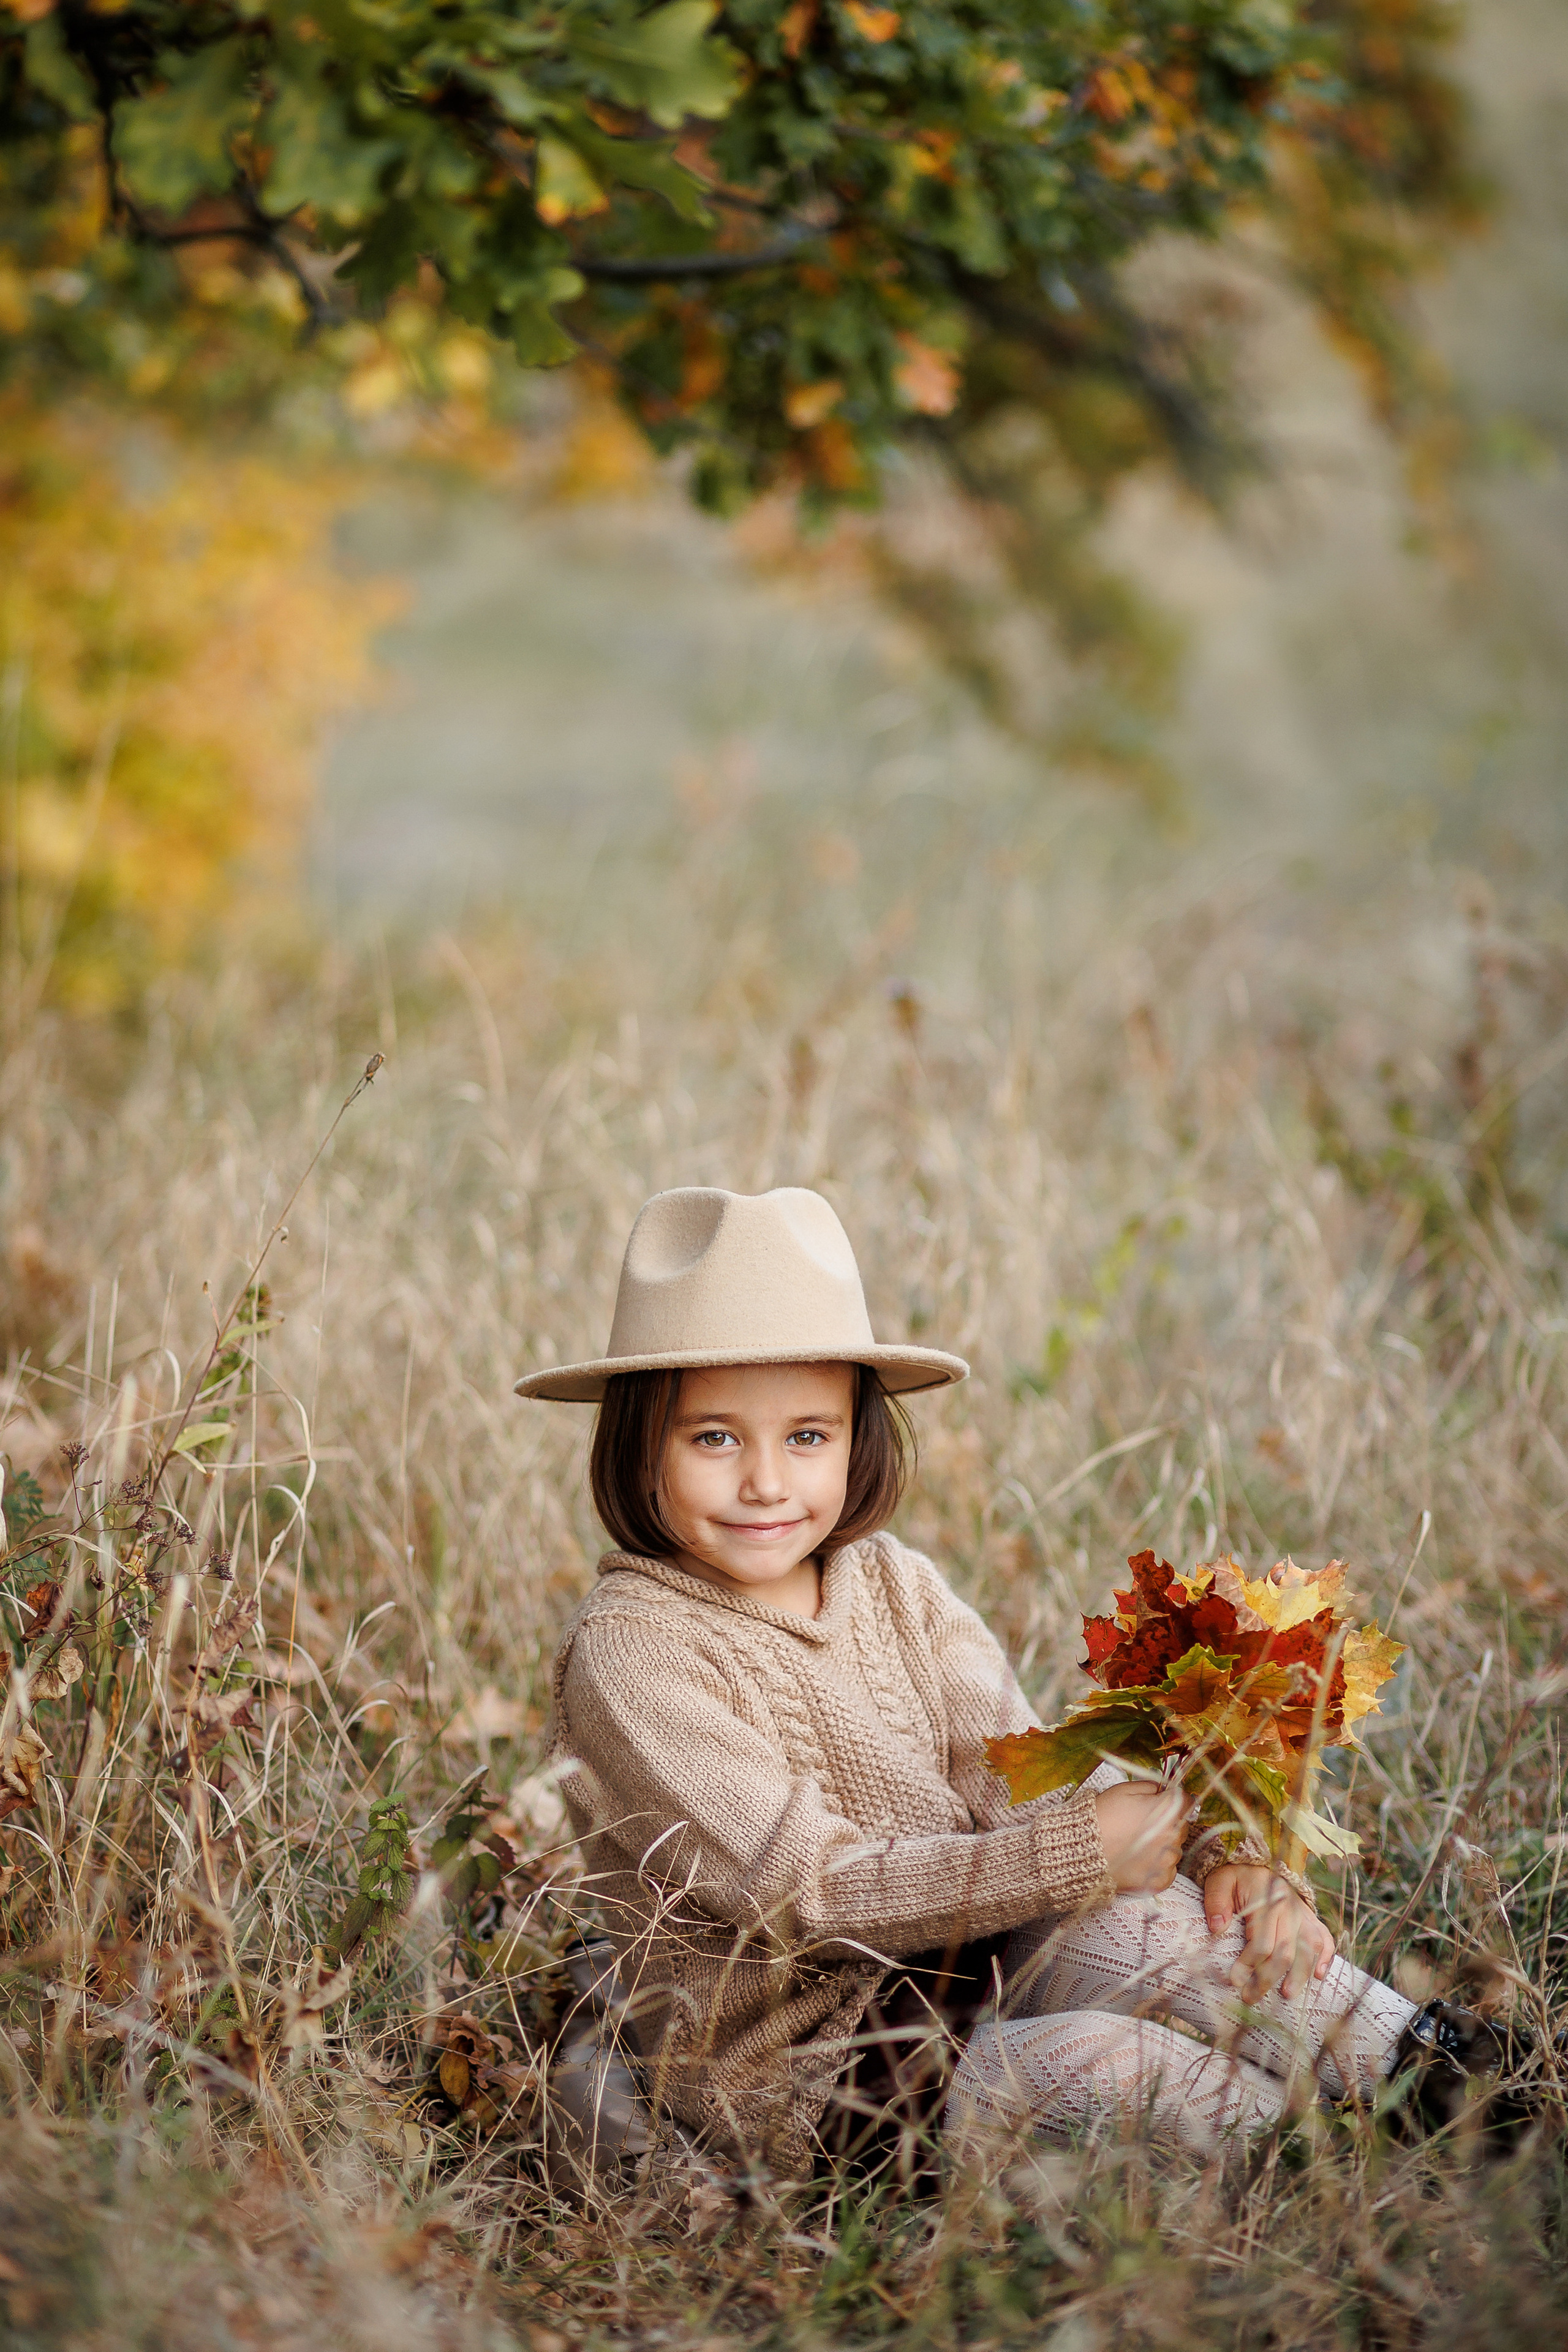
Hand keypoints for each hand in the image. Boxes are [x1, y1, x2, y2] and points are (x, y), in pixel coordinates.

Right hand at [1093, 1780, 1186, 1892]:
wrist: (1082, 1850)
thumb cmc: (1103, 1816)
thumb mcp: (1125, 1790)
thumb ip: (1151, 1787)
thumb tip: (1164, 1790)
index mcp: (1169, 1812)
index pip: (1187, 1802)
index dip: (1174, 1800)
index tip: (1163, 1802)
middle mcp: (1174, 1837)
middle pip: (1182, 1826)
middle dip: (1168, 1822)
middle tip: (1145, 1823)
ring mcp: (1167, 1862)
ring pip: (1175, 1849)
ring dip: (1163, 1845)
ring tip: (1138, 1843)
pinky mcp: (1160, 1881)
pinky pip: (1168, 1870)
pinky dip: (1157, 1865)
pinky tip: (1139, 1859)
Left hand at [1203, 1864, 1336, 2000]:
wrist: (1256, 1860)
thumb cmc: (1235, 1876)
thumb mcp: (1219, 1881)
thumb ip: (1216, 1901)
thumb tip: (1217, 1928)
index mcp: (1267, 1900)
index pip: (1262, 1941)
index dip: (1249, 1964)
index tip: (1234, 1981)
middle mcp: (1289, 1908)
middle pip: (1285, 1950)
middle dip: (1268, 1978)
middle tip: (1251, 1997)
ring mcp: (1303, 1913)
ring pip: (1308, 1948)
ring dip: (1300, 1974)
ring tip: (1287, 1995)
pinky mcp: (1310, 1917)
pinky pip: (1324, 1938)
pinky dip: (1325, 1957)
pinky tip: (1319, 1976)